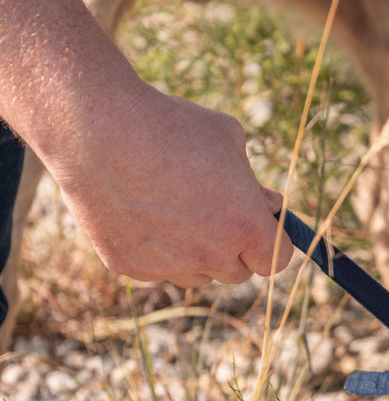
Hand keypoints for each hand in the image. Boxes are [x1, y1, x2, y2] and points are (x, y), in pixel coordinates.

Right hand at [51, 87, 291, 286]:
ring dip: (197, 254)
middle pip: (238, 273)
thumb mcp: (229, 139)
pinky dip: (157, 250)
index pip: (276, 260)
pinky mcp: (130, 267)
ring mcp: (168, 265)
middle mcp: (210, 255)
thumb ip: (253, 182)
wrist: (99, 130)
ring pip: (197, 275)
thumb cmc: (172, 126)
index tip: (261, 226)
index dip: (271, 243)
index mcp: (245, 225)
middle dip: (235, 248)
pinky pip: (157, 269)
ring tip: (176, 210)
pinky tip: (142, 212)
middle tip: (218, 214)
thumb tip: (268, 204)